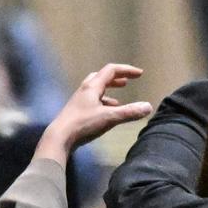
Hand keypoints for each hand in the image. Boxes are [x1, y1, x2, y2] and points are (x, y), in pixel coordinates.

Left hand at [34, 63, 152, 165]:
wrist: (59, 137)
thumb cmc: (84, 124)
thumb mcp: (109, 117)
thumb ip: (129, 112)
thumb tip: (148, 106)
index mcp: (92, 87)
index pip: (111, 71)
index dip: (126, 70)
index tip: (140, 74)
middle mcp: (85, 90)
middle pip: (101, 77)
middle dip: (116, 78)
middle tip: (127, 81)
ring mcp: (79, 101)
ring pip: (96, 90)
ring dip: (109, 92)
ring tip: (120, 101)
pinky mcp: (77, 112)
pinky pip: (93, 102)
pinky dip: (104, 104)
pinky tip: (107, 114)